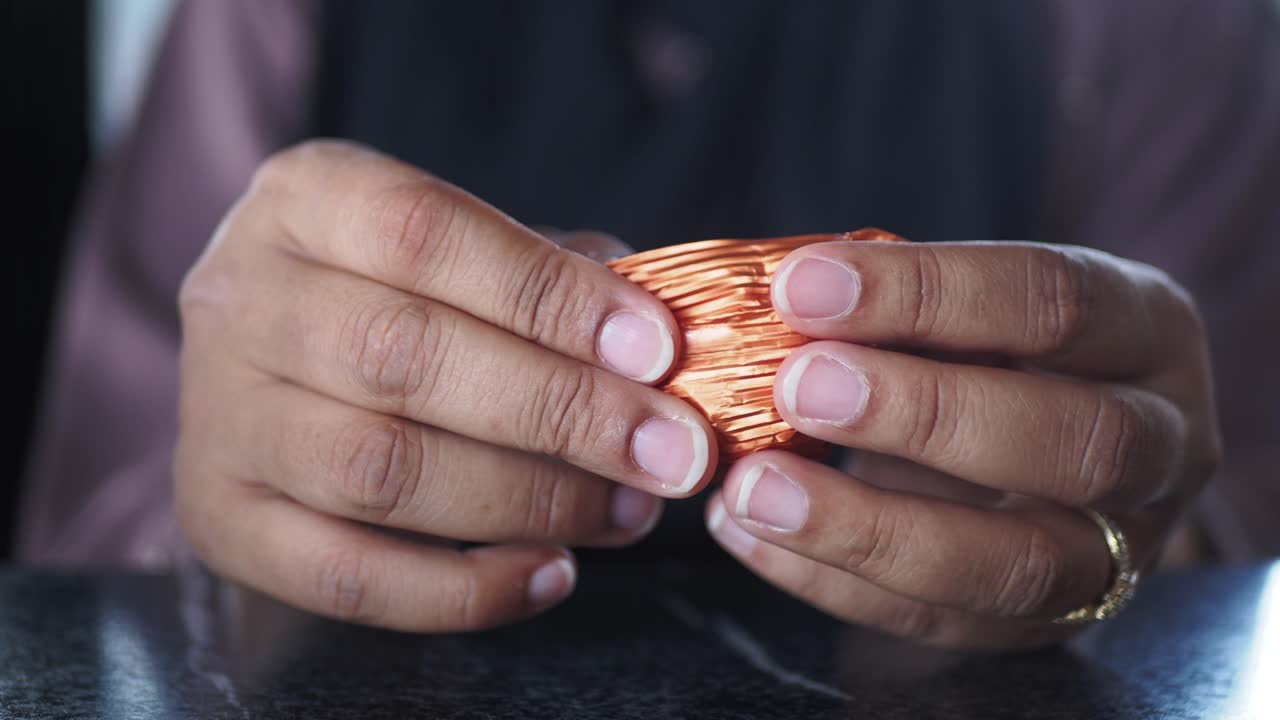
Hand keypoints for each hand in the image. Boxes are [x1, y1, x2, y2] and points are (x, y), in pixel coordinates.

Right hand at [175, 141, 717, 631]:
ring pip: (378, 471)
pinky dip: (461, 590)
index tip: (656, 348)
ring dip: (529, 500)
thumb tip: (658, 345)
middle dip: (561, 411)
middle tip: (671, 451)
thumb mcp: (469, 251)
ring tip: (628, 511)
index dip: (548, 296)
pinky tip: (551, 573)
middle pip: (403, 358)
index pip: (424, 234)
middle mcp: (241, 299)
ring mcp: (219, 416)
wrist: (281, 364)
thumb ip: (555, 280)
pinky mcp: (223, 520)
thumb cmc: (406, 295)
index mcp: (306, 199)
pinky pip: (345, 576)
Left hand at [704, 240, 1219, 648]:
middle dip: (922, 413)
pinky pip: (944, 622)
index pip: (1057, 302)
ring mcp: (1120, 549)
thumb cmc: (999, 348)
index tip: (802, 286)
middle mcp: (1162, 444)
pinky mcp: (1049, 623)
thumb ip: (901, 304)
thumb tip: (782, 299)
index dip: (928, 293)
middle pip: (1071, 440)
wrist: (1046, 440)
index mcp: (1146, 329)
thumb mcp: (973, 304)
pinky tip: (751, 534)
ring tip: (755, 488)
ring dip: (869, 527)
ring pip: (1019, 565)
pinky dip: (832, 582)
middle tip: (797, 387)